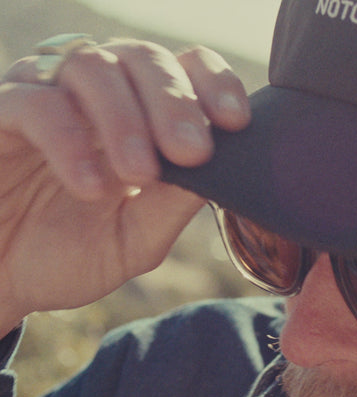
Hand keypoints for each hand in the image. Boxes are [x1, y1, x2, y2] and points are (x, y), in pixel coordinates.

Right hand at [0, 40, 250, 336]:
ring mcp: (47, 96)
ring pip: (93, 66)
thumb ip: (172, 206)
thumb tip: (222, 173)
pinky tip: (90, 187)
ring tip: (138, 174)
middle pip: (144, 57)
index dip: (213, 85)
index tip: (235, 122)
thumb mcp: (136, 238)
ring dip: (125, 119)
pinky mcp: (2, 113)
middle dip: (175, 103)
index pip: (184, 70)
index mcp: (140, 118)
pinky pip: (36, 104)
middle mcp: (97, 97)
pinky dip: (69, 141)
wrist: (6, 281)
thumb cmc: (71, 254)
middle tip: (192, 151)